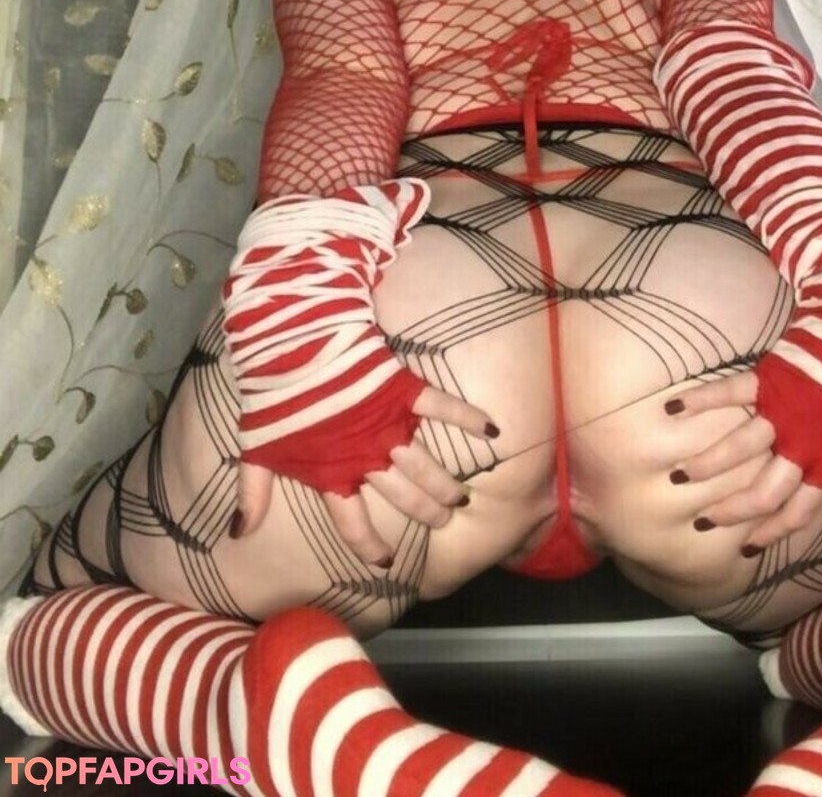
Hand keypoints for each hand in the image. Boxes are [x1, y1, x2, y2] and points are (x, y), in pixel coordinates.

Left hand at [231, 384, 498, 566]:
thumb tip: (237, 535)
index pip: (353, 524)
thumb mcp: (255, 453)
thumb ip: (251, 495)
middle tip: (443, 522)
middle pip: (403, 497)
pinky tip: (492, 431)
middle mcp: (368, 458)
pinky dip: (468, 418)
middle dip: (426, 514)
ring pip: (425, 466)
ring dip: (445, 486)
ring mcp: (389, 426)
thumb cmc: (274, 401)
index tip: (384, 563)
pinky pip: (442, 408)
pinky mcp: (404, 393)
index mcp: (334, 475)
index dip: (369, 546)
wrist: (293, 349)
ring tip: (460, 500)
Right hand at [667, 372, 821, 552]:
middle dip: (732, 510)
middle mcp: (801, 446)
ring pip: (738, 449)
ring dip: (708, 465)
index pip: (797, 511)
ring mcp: (780, 413)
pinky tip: (674, 410)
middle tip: (705, 519)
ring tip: (681, 477)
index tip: (747, 547)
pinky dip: (700, 401)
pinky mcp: (766, 380)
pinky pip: (728, 394)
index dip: (772, 532)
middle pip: (762, 491)